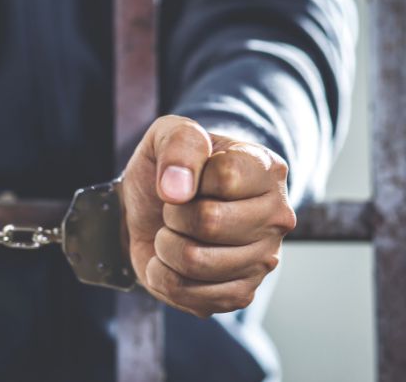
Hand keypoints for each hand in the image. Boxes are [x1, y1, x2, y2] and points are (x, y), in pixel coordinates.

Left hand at [123, 115, 295, 316]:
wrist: (151, 210)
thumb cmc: (168, 169)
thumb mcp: (169, 134)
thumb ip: (179, 143)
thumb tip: (177, 189)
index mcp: (268, 171)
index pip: (226, 178)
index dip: (188, 178)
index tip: (186, 177)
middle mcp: (277, 217)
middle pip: (209, 222)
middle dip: (173, 214)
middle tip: (175, 209)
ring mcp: (263, 260)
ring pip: (195, 260)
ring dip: (166, 245)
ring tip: (174, 233)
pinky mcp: (241, 294)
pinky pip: (189, 294)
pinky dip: (164, 276)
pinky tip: (172, 261)